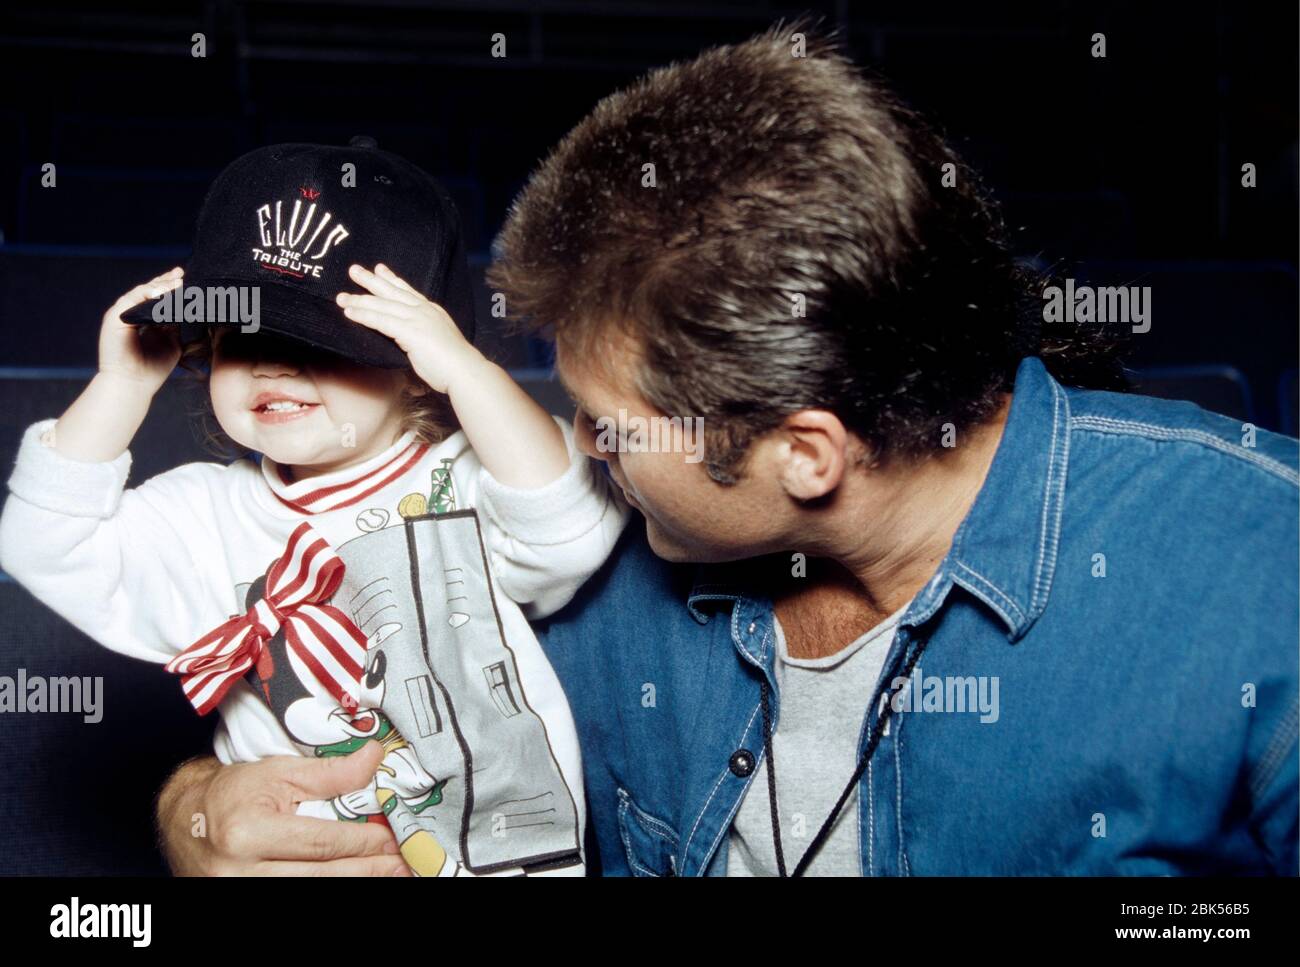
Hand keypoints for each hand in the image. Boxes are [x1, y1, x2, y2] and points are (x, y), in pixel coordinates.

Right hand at [98, 267, 185, 394]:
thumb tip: (187, 308)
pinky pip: (131, 299)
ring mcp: (122, 314)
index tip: (185, 279)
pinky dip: (146, 294)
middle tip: (181, 274)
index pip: (157, 298)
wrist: (133, 385)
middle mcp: (132, 314)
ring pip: (142, 292)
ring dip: (159, 286)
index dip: (170, 287)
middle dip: (165, 281)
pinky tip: (161, 293)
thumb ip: (176, 325)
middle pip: (149, 291)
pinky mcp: (114, 317)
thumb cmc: (152, 369)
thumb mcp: (172, 343)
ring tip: (176, 283)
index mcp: (144, 319)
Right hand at [156, 741, 412, 875]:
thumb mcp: (281, 771)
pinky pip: (294, 896)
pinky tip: (355, 879)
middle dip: (367, 869)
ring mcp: (238, 892)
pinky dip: (331, 887)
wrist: (186, 819)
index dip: (363, 842)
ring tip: (386, 875)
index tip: (393, 839)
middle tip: (401, 864)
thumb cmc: (234, 792)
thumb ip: (330, 772)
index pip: (321, 842)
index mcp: (249, 832)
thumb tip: (374, 758)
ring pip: (310, 891)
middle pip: (320, 876)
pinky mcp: (242, 900)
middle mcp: (240, 870)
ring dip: (355, 882)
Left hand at [336, 263, 481, 393]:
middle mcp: (424, 310)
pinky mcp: (410, 331)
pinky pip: (380, 320)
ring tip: (341, 297)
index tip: (379, 269)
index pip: (408, 291)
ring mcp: (417, 319)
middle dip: (371, 280)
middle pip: (392, 291)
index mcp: (432, 312)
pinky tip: (349, 312)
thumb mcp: (437, 343)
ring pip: (382, 305)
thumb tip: (412, 342)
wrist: (465, 371)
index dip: (391, 279)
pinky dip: (363, 315)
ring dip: (359, 300)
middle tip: (353, 269)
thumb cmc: (453, 366)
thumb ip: (423, 337)